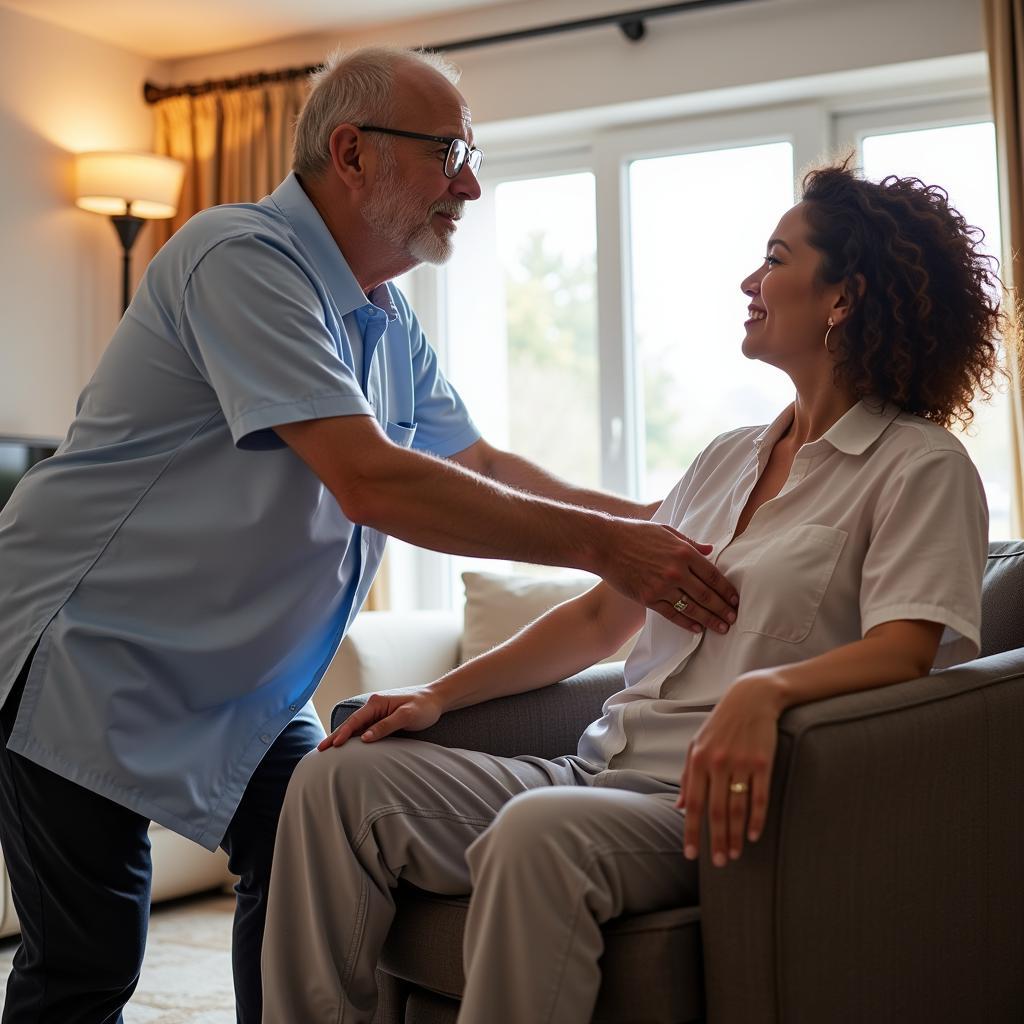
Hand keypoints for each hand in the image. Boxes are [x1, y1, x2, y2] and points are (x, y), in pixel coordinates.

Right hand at [317, 688, 444, 749]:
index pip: (355, 720)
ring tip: (328, 750)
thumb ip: (385, 726)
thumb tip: (364, 738)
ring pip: (356, 728)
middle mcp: (374, 706)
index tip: (333, 745)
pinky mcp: (382, 720)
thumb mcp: (406, 716)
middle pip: (351, 724)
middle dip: (335, 736)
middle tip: (320, 750)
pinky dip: (354, 738)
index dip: (343, 733)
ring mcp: (377, 713)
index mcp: (376, 703)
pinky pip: (365, 730)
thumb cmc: (423, 707)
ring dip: (343, 738)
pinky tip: (347, 747)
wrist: (436, 700)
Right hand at [598, 519, 738, 633]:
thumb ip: (690, 542)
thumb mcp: (666, 531)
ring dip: (710, 620)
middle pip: (707, 594)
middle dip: (723, 608)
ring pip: (692, 607)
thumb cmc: (635, 533)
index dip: (726, 589)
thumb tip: (710, 550)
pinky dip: (686, 623)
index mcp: (684, 552)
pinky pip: (672, 614)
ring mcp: (662, 586)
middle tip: (734, 618)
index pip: (713, 575)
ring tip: (722, 628)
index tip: (735, 599)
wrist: (605, 544)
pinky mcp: (648, 598)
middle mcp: (676, 571)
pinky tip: (697, 629)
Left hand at [677, 673, 782, 864]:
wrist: (751, 698)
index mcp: (699, 760)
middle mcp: (718, 763)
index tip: (691, 855)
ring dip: (735, 835)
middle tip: (719, 864)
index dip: (692, 831)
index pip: (694, 804)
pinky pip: (759, 797)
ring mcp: (741, 763)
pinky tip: (753, 836)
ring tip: (734, 855)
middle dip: (716, 841)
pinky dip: (756, 819)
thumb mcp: (697, 744)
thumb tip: (681, 807)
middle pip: (716, 811)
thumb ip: (688, 776)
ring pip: (737, 808)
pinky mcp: (763, 762)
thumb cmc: (721, 724)